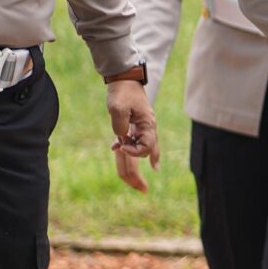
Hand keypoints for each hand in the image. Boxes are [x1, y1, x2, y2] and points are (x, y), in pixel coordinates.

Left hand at [105, 77, 158, 191]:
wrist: (124, 78)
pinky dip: (139, 155)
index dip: (133, 151)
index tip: (120, 146)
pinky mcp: (137, 125)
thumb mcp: (117, 109)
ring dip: (138, 166)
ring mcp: (144, 127)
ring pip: (145, 151)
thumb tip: (121, 139)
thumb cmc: (122, 92)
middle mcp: (148, 128)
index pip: (145, 147)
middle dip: (141, 173)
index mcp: (147, 125)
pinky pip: (140, 143)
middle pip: (147, 155)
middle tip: (142, 190)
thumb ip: (120, 127)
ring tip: (141, 186)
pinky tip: (150, 164)